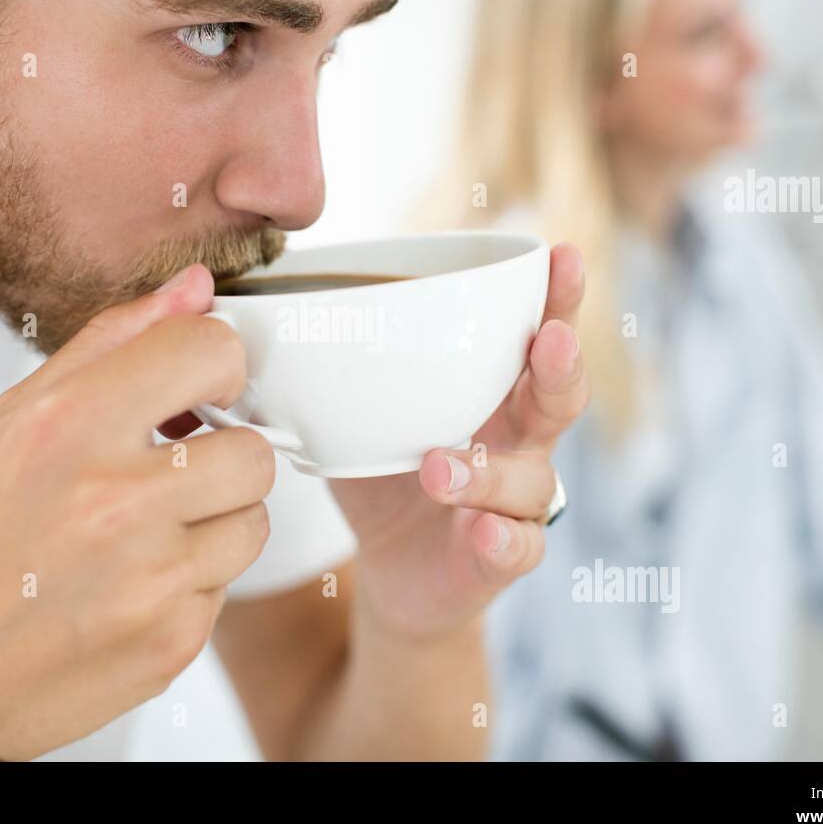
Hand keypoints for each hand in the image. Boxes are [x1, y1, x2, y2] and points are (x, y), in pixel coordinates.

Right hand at [0, 264, 274, 760]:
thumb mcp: (9, 422)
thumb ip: (110, 342)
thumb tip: (196, 287)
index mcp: (66, 427)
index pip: (211, 350)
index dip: (216, 364)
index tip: (200, 387)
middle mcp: (114, 503)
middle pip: (253, 450)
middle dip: (220, 455)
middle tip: (170, 471)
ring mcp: (149, 581)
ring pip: (254, 522)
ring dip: (215, 522)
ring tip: (147, 534)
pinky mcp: (173, 643)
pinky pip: (227, 587)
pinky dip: (191, 583)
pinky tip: (130, 588)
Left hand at [329, 243, 587, 638]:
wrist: (390, 568)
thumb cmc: (384, 473)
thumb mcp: (360, 412)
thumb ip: (335, 365)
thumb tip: (260, 304)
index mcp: (492, 391)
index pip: (536, 335)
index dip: (555, 297)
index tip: (559, 255)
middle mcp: (518, 441)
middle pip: (560, 397)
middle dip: (562, 362)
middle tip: (552, 338)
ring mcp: (515, 502)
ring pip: (533, 479)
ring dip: (492, 471)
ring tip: (439, 467)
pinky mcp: (501, 556)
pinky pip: (521, 548)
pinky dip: (504, 538)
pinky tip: (486, 530)